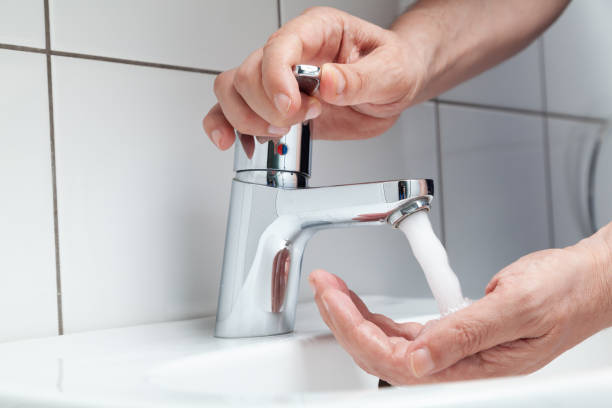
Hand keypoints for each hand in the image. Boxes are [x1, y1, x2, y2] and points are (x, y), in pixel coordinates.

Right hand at [202, 7, 427, 149]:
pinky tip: (234, 142)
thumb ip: (360, 79)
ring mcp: (279, 80)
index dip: (275, 78)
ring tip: (282, 131)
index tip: (290, 106)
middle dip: (270, 107)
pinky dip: (226, 126)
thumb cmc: (394, 67)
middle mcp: (292, 52)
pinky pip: (233, 110)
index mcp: (318, 31)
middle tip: (304, 118)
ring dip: (248, 119)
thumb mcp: (391, 72)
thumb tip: (327, 82)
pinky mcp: (275, 106)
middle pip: (248, 73)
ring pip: (233, 90)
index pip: (278, 46)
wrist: (394, 90)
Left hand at [308, 233, 611, 384]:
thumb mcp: (516, 306)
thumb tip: (416, 361)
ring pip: (388, 342)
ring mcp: (453, 350)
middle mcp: (458, 364)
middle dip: (343, 320)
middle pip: (382, 353)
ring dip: (355, 316)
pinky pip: (403, 330)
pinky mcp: (453, 334)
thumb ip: (465, 334)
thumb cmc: (564, 292)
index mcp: (473, 365)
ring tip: (333, 290)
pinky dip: (376, 314)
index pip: (396, 361)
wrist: (586, 281)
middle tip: (323, 288)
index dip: (356, 332)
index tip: (334, 299)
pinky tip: (362, 302)